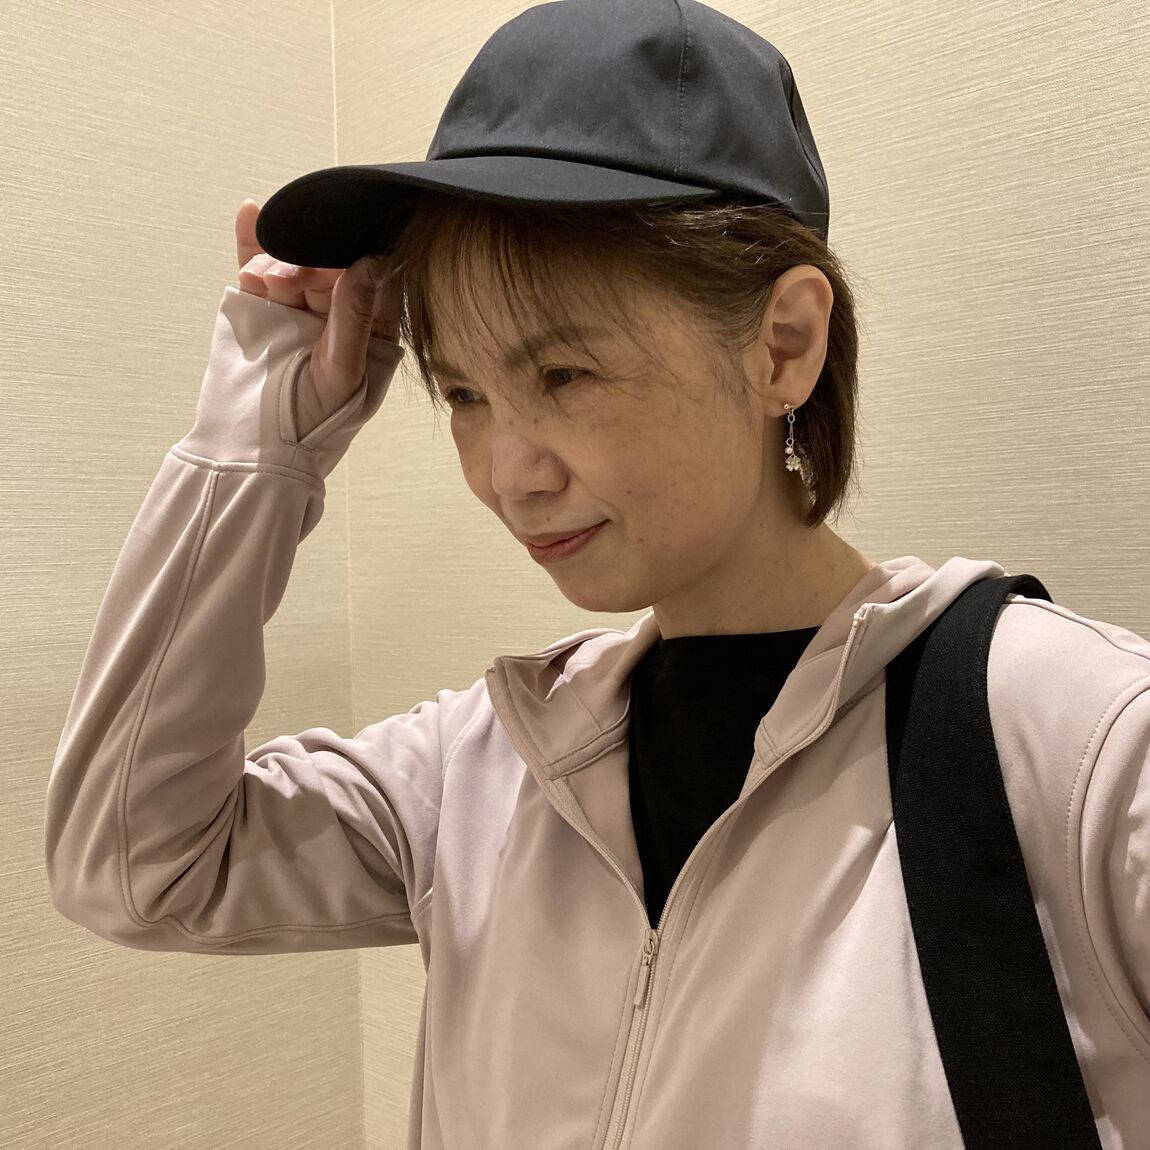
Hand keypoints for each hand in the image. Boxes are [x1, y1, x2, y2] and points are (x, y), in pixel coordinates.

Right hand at [234, 198, 402, 435]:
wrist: (255, 447)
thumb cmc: (313, 422)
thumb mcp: (341, 373)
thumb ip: (352, 318)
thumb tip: (373, 261)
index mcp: (371, 331)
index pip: (374, 280)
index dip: (356, 258)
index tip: (338, 249)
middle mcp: (338, 315)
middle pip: (331, 266)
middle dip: (308, 264)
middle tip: (284, 280)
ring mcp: (299, 309)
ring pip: (294, 265)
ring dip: (277, 261)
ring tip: (262, 280)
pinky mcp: (263, 309)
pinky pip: (260, 269)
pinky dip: (253, 243)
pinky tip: (250, 214)